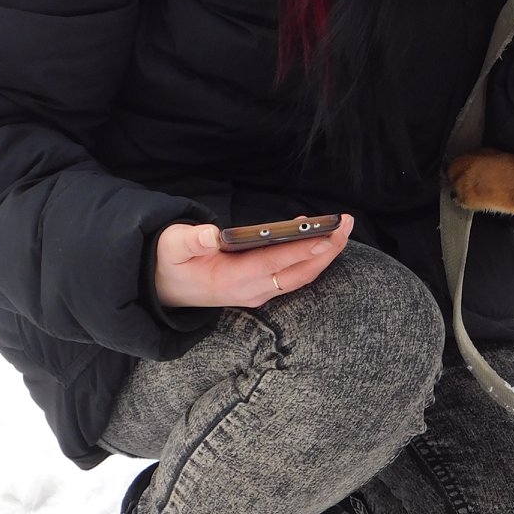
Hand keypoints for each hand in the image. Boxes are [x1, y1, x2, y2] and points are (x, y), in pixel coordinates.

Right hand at [153, 215, 354, 308]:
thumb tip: (210, 234)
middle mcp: (252, 290)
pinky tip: (316, 231)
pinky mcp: (263, 286)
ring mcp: (260, 291)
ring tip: (341, 225)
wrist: (167, 290)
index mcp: (232, 281)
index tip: (326, 235)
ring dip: (324, 252)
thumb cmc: (172, 263)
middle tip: (346, 222)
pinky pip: (293, 272)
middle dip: (326, 249)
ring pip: (301, 275)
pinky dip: (310, 253)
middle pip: (299, 273)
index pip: (274, 264)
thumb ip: (190, 241)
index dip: (302, 251)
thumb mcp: (172, 248)